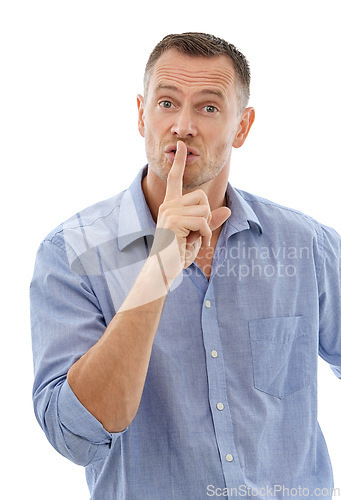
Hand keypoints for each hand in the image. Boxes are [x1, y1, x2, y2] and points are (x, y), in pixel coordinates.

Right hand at [150, 141, 230, 281]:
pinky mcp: (173, 221)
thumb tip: (228, 211)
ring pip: (204, 208)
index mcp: (171, 205)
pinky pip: (202, 221)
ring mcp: (169, 211)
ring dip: (206, 227)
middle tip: (197, 233)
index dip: (179, 162)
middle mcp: (168, 205)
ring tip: (194, 239)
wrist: (164, 269)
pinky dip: (205, 234)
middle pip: (202, 196)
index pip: (175, 179)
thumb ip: (211, 222)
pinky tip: (197, 243)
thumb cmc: (178, 253)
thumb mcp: (199, 235)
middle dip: (207, 216)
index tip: (181, 146)